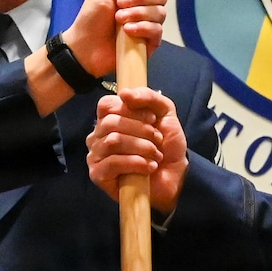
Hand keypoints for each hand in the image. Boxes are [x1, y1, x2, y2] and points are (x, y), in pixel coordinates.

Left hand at [61, 0, 166, 77]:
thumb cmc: (91, 16)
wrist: (84, 46)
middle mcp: (145, 6)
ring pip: (160, 13)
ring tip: (118, 18)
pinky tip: (127, 31)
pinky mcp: (150, 42)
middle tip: (119, 3)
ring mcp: (149, 24)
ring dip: (138, 13)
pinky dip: (142, 28)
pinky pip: (157, 30)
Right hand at [87, 88, 186, 212]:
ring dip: (141, 147)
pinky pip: (112, 163)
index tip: (152, 119)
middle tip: (157, 140)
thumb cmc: (166, 145)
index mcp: (109, 119)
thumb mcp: (164, 112)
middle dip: (141, 130)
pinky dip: (136, 163)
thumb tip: (124, 94)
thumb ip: (148, 96)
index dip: (132, 110)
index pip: (106, 104)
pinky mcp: (98, 175)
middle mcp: (98, 136)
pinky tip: (149, 167)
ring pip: (113, 141)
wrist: (175, 176)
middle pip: (111, 122)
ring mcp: (95, 155)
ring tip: (155, 155)